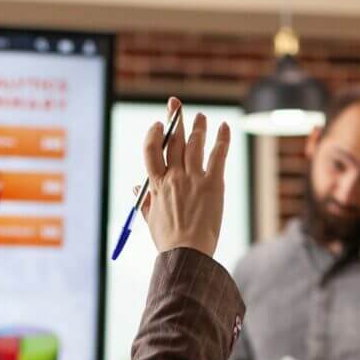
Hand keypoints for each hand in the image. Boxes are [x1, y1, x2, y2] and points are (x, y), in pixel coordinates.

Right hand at [139, 97, 229, 257]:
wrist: (187, 253)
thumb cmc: (169, 242)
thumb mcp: (151, 221)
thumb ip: (144, 202)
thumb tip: (135, 188)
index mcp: (157, 186)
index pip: (151, 150)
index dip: (154, 134)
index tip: (159, 125)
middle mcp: (174, 177)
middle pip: (173, 140)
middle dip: (174, 119)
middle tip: (177, 105)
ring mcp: (193, 178)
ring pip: (194, 143)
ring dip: (197, 126)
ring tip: (200, 117)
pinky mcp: (213, 183)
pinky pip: (217, 155)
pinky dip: (221, 138)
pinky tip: (224, 127)